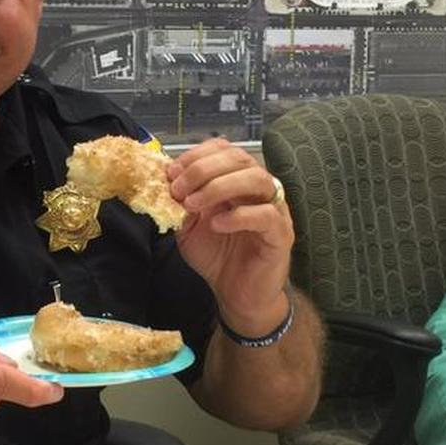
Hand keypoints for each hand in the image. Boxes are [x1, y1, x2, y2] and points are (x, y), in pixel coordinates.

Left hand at [167, 138, 293, 334]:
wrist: (236, 294)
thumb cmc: (217, 257)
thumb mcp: (188, 226)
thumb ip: (179, 204)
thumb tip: (163, 182)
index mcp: (237, 181)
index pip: (224, 150)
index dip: (196, 155)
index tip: (171, 172)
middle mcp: (258, 189)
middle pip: (239, 159)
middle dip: (203, 169)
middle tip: (178, 188)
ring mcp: (274, 209)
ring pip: (257, 179)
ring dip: (219, 186)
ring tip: (193, 204)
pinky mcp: (281, 234)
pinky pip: (266, 215)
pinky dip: (239, 216)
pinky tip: (216, 224)